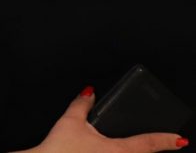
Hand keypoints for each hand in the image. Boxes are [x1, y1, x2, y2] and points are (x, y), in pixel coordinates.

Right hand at [17, 87, 187, 152]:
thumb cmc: (59, 149)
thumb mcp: (70, 121)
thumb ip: (82, 104)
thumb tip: (89, 92)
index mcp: (118, 149)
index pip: (148, 143)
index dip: (166, 139)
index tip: (180, 139)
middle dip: (155, 148)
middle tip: (169, 143)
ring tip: (134, 147)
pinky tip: (111, 151)